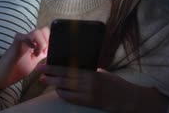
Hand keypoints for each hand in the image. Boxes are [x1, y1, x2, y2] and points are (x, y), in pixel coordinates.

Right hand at [0, 26, 49, 89]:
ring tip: (37, 54)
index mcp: (34, 43)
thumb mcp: (34, 61)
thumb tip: (52, 50)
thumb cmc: (17, 68)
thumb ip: (42, 54)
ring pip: (35, 32)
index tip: (50, 51)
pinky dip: (30, 41)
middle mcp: (28, 39)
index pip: (46, 33)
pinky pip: (22, 37)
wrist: (3, 75)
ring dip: (40, 43)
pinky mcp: (14, 44)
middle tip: (44, 52)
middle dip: (47, 40)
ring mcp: (21, 40)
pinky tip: (32, 50)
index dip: (51, 39)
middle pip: (43, 30)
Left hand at [36, 65, 168, 112]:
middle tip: (40, 73)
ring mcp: (88, 95)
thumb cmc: (117, 84)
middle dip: (50, 76)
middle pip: (64, 79)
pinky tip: (59, 91)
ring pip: (66, 90)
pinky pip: (72, 99)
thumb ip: (91, 71)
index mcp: (91, 73)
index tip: (44, 64)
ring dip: (55, 85)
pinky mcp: (89, 103)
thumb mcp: (103, 73)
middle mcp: (88, 84)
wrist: (128, 99)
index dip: (54, 67)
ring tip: (47, 81)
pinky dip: (64, 95)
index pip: (68, 69)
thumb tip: (78, 67)